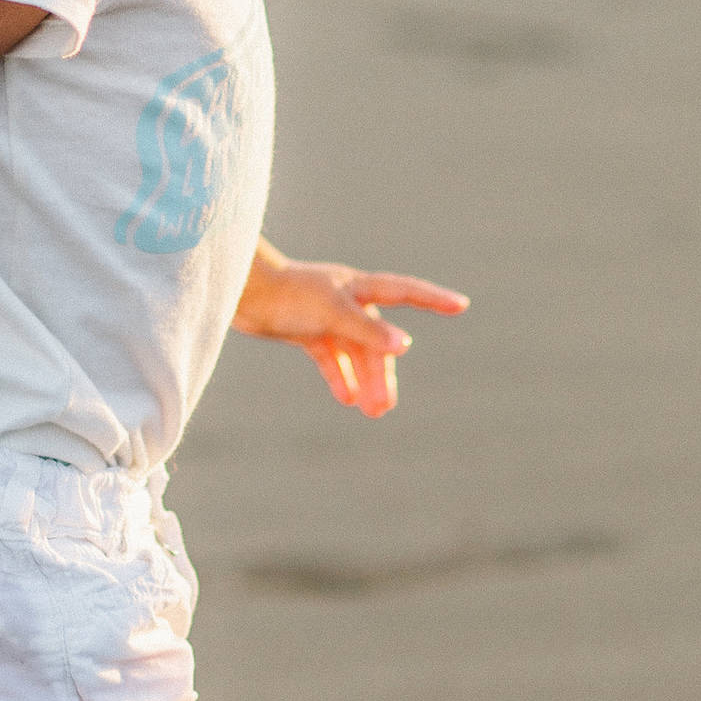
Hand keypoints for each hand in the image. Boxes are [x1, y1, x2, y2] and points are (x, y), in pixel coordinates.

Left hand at [232, 247, 467, 418]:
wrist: (239, 292)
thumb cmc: (285, 294)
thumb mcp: (331, 312)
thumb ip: (366, 330)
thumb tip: (404, 347)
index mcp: (357, 288)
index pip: (405, 291)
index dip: (433, 299)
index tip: (461, 305)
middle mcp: (347, 300)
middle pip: (376, 341)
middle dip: (384, 373)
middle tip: (385, 408)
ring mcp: (326, 316)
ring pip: (354, 353)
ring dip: (364, 380)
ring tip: (373, 412)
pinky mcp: (306, 329)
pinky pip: (330, 357)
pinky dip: (339, 376)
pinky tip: (346, 399)